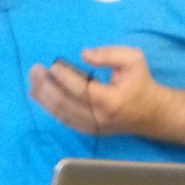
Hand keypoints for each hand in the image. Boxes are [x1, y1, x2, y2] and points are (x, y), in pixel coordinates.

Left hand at [29, 46, 163, 136]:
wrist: (151, 113)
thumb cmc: (141, 83)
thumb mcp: (134, 59)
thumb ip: (109, 54)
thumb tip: (84, 54)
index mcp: (112, 101)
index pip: (83, 90)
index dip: (65, 78)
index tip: (53, 66)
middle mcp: (100, 118)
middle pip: (67, 104)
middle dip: (47, 87)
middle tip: (35, 71)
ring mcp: (94, 127)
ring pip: (62, 114)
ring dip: (44, 98)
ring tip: (33, 82)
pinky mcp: (89, 130)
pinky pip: (65, 120)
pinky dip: (51, 108)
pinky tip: (40, 96)